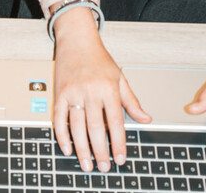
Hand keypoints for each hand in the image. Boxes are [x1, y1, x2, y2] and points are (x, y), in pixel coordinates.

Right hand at [52, 7, 150, 172]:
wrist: (77, 38)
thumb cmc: (98, 58)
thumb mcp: (119, 77)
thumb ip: (131, 100)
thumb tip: (146, 118)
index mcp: (108, 88)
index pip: (116, 121)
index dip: (119, 143)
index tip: (120, 158)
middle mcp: (90, 90)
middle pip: (96, 127)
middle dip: (100, 151)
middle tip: (104, 166)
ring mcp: (73, 92)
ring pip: (77, 126)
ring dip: (82, 148)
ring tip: (87, 163)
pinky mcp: (59, 92)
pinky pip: (59, 117)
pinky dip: (62, 135)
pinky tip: (67, 147)